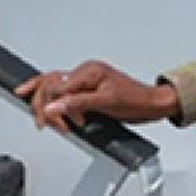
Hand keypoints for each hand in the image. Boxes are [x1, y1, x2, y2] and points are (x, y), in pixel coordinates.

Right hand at [14, 60, 178, 132]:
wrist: (151, 104)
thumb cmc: (136, 99)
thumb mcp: (107, 102)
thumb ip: (78, 104)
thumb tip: (53, 106)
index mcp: (89, 71)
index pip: (56, 86)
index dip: (54, 107)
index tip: (60, 123)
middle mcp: (84, 74)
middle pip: (49, 84)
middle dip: (44, 106)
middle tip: (47, 124)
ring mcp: (84, 82)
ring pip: (52, 88)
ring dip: (46, 106)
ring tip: (49, 123)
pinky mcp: (85, 92)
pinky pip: (61, 94)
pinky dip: (52, 104)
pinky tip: (45, 109)